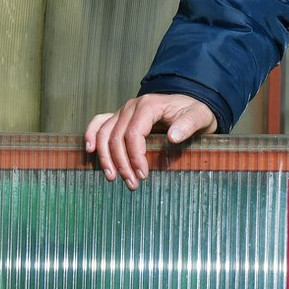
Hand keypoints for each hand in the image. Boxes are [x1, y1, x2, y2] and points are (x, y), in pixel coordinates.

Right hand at [84, 94, 216, 189]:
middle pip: (117, 137)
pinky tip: (89, 151)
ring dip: (106, 158)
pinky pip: (99, 123)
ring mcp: (123, 111)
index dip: (135, 156)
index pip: (134, 133)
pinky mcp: (120, 117)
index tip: (143, 175)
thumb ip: (188, 124)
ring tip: (113, 178)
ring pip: (104, 134)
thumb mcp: (199, 116)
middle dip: (122, 164)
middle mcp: (132, 106)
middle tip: (133, 184)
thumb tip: (173, 136)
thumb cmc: (194, 111)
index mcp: (150, 105)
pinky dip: (91, 135)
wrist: (190, 105)